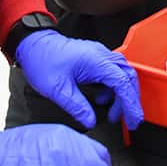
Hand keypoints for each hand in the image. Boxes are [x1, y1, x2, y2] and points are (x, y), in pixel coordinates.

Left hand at [17, 30, 143, 129]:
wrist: (32, 44)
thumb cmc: (42, 60)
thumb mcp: (57, 89)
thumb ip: (77, 107)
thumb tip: (90, 121)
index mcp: (96, 61)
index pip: (122, 83)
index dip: (130, 104)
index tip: (133, 120)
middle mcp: (101, 55)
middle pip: (128, 77)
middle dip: (131, 100)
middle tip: (129, 120)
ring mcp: (99, 55)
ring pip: (122, 73)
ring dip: (122, 94)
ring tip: (113, 113)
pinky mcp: (95, 58)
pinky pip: (113, 72)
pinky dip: (113, 88)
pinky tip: (102, 98)